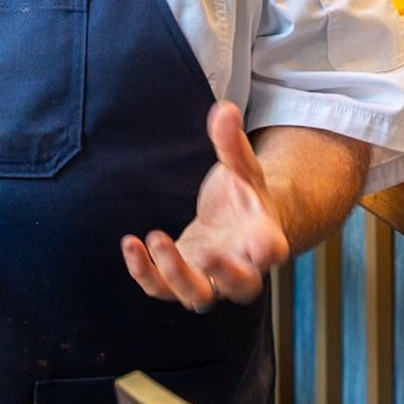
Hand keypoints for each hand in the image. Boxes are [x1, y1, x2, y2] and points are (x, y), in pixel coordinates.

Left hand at [121, 101, 289, 310]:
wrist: (238, 223)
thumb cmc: (244, 195)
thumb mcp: (242, 167)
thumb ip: (233, 143)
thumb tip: (224, 109)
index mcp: (264, 238)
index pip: (273, 250)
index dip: (269, 251)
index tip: (265, 246)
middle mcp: (241, 266)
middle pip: (242, 286)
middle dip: (224, 273)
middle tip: (208, 254)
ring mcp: (210, 278)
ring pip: (198, 295)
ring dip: (175, 274)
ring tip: (155, 238)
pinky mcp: (181, 278)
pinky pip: (162, 288)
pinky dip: (144, 273)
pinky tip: (131, 244)